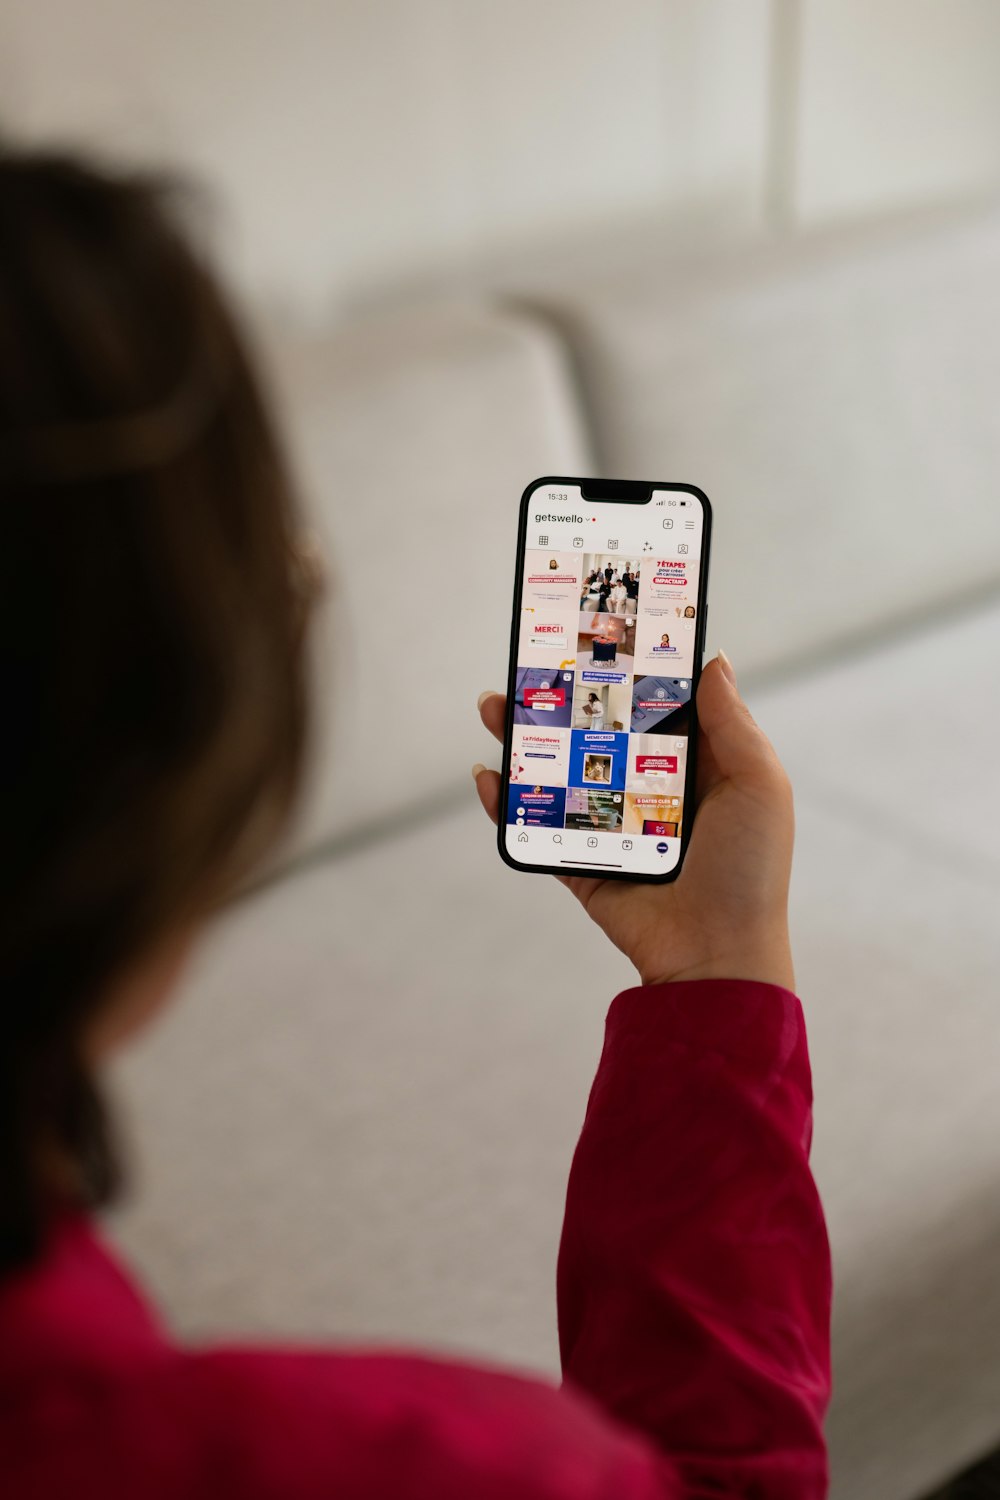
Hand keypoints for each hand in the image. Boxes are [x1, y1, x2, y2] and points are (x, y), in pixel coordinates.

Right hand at [473, 654, 794, 990]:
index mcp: (694, 765)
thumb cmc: (750, 870)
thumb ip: (733, 724)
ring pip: (558, 769)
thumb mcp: (759, 786)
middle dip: (560, 696)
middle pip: (594, 730)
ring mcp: (610, 824)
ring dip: (522, 738)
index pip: (654, 704)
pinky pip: (537, 827)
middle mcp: (647, 788)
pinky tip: (488, 774)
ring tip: (494, 706)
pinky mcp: (581, 861)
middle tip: (529, 662)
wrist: (717, 954)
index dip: (628, 669)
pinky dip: (507, 802)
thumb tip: (713, 658)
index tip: (600, 630)